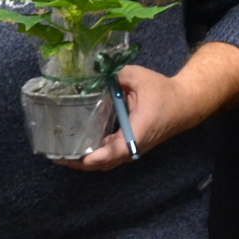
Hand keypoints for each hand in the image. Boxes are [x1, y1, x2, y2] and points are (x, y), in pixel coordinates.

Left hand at [61, 42, 238, 172]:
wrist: (185, 103)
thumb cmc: (162, 91)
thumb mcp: (137, 76)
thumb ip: (112, 76)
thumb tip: (89, 76)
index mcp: (136, 132)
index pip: (111, 152)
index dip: (90, 157)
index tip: (68, 157)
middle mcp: (133, 146)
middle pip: (102, 163)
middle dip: (77, 162)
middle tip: (53, 153)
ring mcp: (132, 149)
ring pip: (104, 161)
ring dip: (82, 160)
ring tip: (59, 150)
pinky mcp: (130, 145)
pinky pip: (108, 154)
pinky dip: (92, 153)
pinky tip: (75, 143)